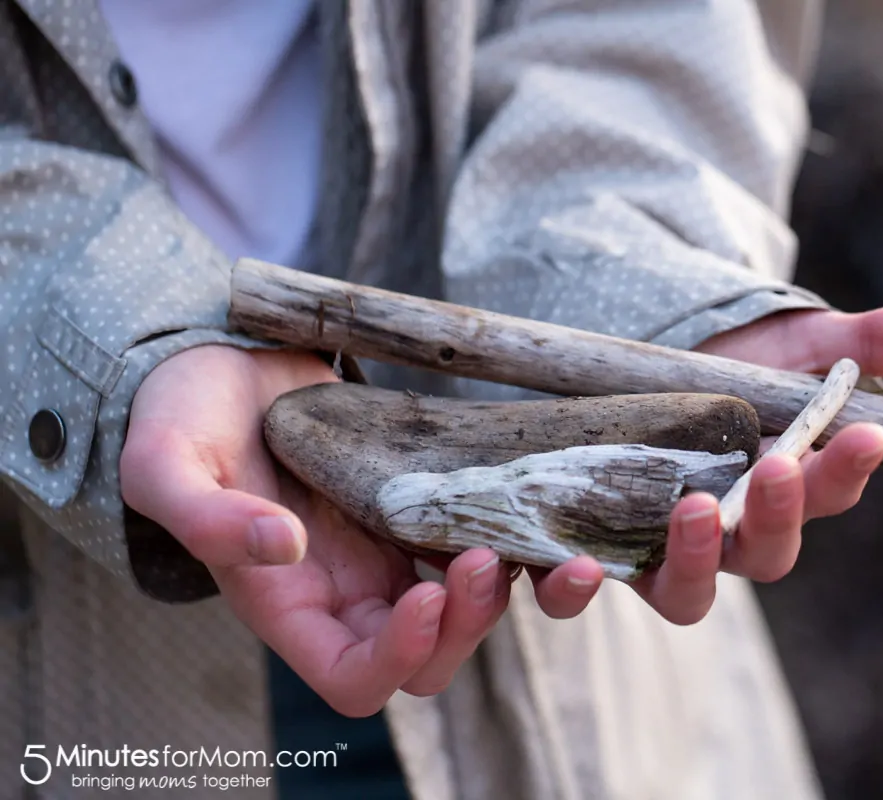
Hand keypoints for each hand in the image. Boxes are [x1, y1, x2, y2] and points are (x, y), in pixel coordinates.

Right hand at [120, 346, 510, 714]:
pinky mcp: (427, 505)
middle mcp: (352, 593)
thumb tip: (282, 546)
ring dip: (515, 590)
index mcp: (290, 605)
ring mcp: (394, 551)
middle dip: (470, 624)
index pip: (354, 678)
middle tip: (485, 557)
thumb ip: (207, 518)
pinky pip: (484, 538)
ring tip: (544, 541)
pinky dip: (521, 534)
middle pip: (431, 657)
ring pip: (472, 607)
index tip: (423, 595)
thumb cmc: (183, 419)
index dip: (397, 657)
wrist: (226, 365)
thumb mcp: (166, 465)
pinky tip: (540, 499)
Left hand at [527, 305, 882, 623]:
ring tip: (692, 511)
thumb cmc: (728, 359)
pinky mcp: (586, 544)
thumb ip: (872, 340)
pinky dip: (573, 585)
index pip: (826, 495)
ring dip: (691, 562)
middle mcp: (726, 532)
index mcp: (779, 488)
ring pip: (681, 590)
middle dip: (776, 518)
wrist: (631, 356)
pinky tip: (574, 562)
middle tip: (773, 470)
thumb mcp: (794, 340)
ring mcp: (655, 545)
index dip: (847, 471)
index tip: (866, 433)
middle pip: (762, 555)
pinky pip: (579, 587)